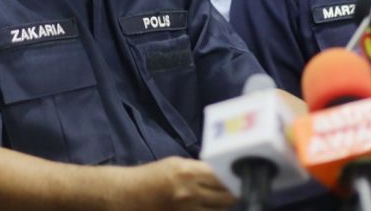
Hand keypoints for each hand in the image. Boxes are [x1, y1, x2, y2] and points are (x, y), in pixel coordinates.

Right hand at [113, 157, 236, 210]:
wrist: (127, 194)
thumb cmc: (151, 177)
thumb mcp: (175, 165)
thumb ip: (198, 170)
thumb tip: (222, 173)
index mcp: (188, 172)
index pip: (223, 176)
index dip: (235, 178)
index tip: (243, 177)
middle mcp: (189, 192)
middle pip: (227, 197)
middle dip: (234, 194)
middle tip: (238, 191)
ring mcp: (186, 210)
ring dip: (224, 206)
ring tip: (223, 200)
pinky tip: (211, 208)